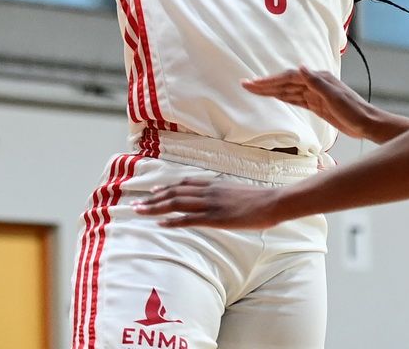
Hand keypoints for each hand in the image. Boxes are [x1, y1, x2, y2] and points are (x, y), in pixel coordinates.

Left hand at [137, 179, 288, 228]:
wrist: (273, 202)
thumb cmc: (260, 200)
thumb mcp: (239, 193)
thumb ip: (225, 195)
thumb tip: (220, 200)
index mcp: (215, 185)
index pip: (184, 184)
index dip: (167, 188)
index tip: (153, 191)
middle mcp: (208, 191)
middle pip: (174, 193)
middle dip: (153, 199)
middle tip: (136, 204)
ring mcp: (211, 204)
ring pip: (176, 203)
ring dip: (155, 207)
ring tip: (139, 211)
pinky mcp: (215, 218)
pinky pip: (188, 219)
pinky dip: (172, 221)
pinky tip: (160, 224)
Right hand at [244, 67, 383, 140]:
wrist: (367, 123)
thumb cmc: (354, 110)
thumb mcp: (335, 97)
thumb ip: (317, 82)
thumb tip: (300, 67)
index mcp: (318, 79)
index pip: (289, 77)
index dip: (270, 80)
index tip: (254, 83)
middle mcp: (315, 83)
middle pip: (285, 82)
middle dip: (265, 84)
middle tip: (245, 84)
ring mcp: (315, 94)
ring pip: (288, 91)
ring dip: (271, 90)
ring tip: (253, 90)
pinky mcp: (316, 105)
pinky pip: (295, 99)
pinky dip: (282, 97)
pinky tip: (273, 96)